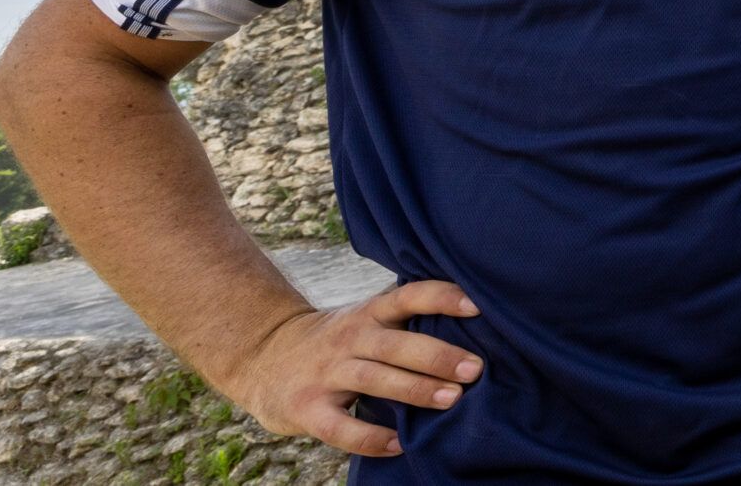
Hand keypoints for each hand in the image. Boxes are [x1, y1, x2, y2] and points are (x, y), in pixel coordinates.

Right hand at [218, 280, 485, 456]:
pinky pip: (341, 427)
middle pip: (396, 344)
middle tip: (476, 369)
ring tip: (452, 399)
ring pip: (374, 379)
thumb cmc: (337, 342)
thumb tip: (476, 334)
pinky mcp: (307, 408)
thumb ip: (405, 326)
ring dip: (415, 389)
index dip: (441, 297)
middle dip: (437, 355)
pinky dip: (371, 438)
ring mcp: (326, 373)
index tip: (477, 306)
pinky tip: (400, 445)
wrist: (263, 357)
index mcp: (368, 314)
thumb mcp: (365, 322)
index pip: (407, 296)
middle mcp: (349, 338)